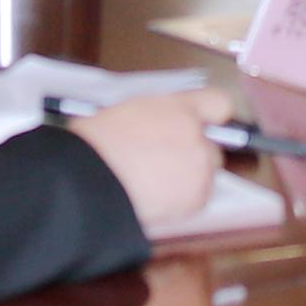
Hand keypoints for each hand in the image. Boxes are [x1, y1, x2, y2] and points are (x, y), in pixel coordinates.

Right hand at [66, 83, 228, 229]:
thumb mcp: (126, 113)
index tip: (202, 124)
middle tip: (163, 163)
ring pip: (205, 174)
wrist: (87, 182)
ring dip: (188, 179)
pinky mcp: (197, 198)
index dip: (210, 115)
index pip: (218, 102)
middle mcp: (195, 134)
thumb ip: (157, 117)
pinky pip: (197, 199)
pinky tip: (155, 199)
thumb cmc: (94, 146)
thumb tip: (163, 128)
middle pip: (212, 145)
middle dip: (194, 154)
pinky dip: (181, 202)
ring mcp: (199, 167)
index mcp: (177, 108)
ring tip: (152, 185)